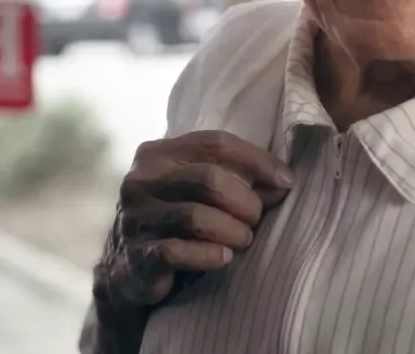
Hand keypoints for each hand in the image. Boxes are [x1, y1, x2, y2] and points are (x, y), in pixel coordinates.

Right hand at [95, 130, 295, 311]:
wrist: (128, 271)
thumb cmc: (174, 223)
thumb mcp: (195, 191)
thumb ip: (233, 178)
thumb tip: (283, 182)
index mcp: (157, 154)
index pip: (215, 143)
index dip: (257, 160)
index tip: (286, 182)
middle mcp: (140, 180)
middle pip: (209, 179)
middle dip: (245, 203)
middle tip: (256, 221)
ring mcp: (134, 218)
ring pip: (197, 217)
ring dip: (232, 232)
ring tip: (242, 241)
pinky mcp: (135, 255)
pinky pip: (178, 252)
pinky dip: (210, 256)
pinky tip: (223, 259)